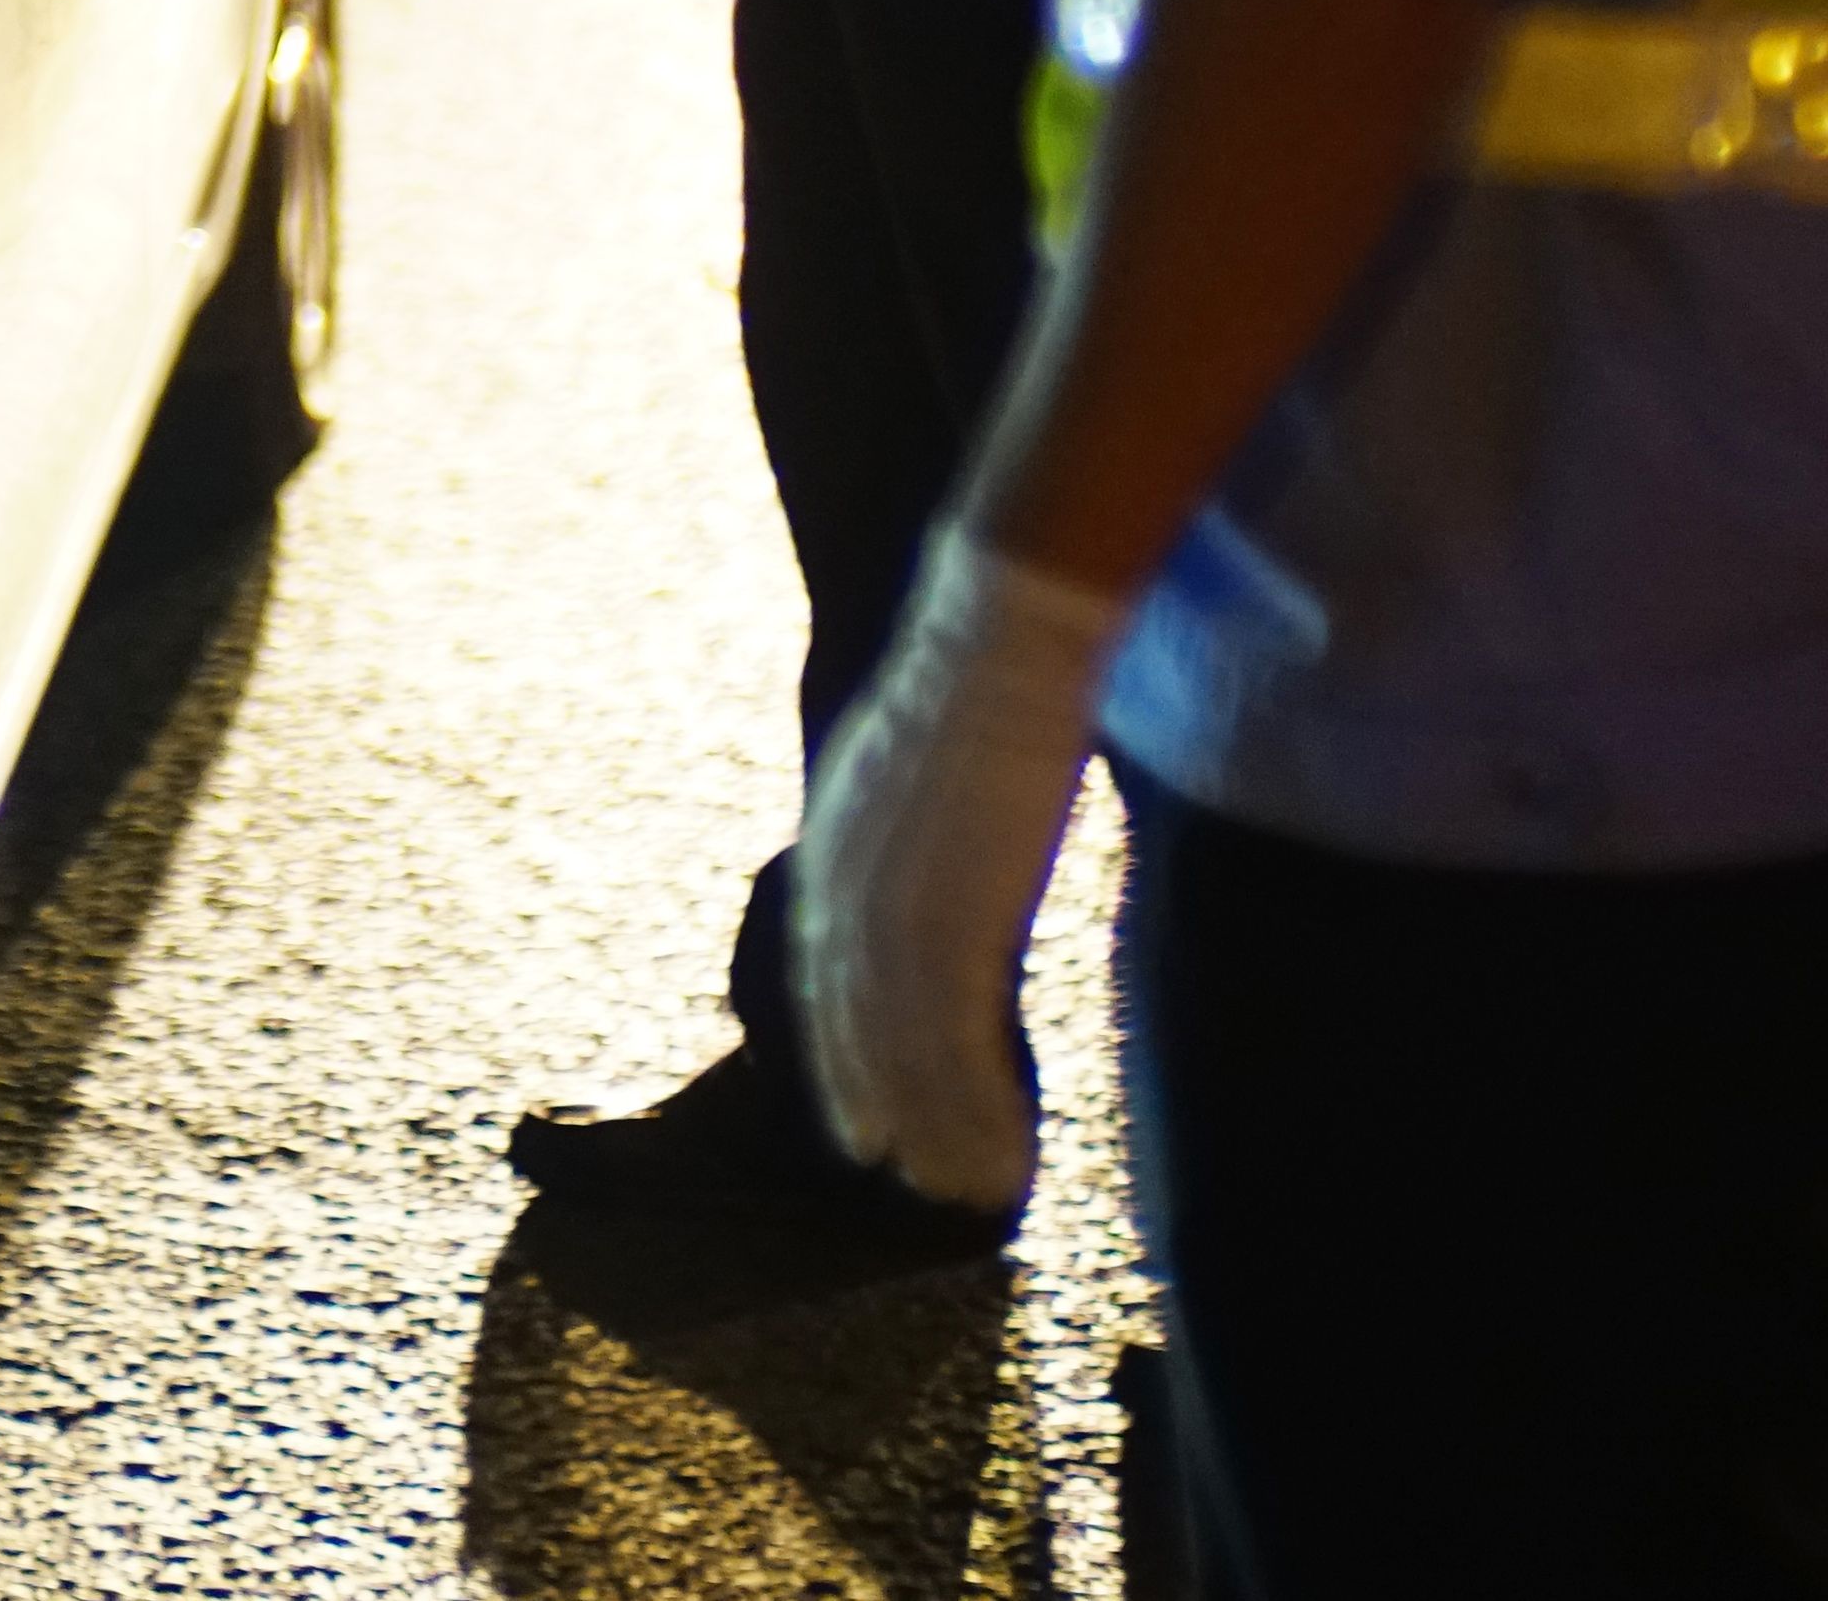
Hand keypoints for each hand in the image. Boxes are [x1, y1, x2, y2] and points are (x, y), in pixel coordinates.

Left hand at [791, 527, 1130, 1211]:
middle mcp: (847, 884)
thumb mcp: (912, 768)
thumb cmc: (981, 684)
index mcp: (834, 844)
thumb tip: (935, 880)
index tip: (861, 1124)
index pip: (822, 978)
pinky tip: (1005, 1160)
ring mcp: (898, 907)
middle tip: (914, 1180)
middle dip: (883, 1110)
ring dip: (940, 1132)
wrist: (1001, 633)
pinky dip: (979, 1113)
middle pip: (855, 1028)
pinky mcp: (958, 918)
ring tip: (969, 1192)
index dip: (840, 1059)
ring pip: (906, 1055)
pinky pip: (959, 1046)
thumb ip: (907, 835)